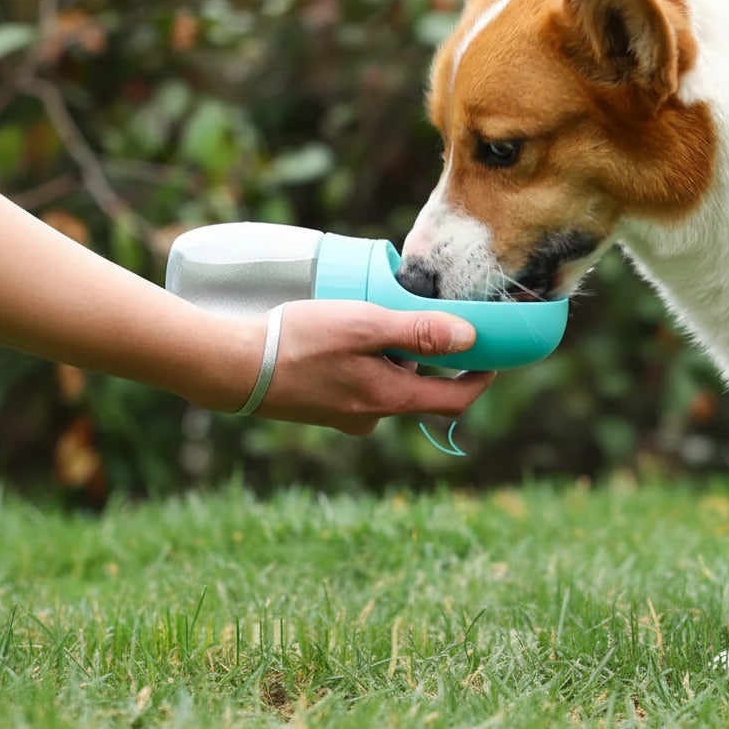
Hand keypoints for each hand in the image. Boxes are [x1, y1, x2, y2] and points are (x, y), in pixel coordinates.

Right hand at [254, 299, 495, 434]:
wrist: (235, 367)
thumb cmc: (301, 342)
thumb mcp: (365, 326)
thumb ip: (418, 332)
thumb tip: (471, 337)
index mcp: (390, 400)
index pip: (455, 400)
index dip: (479, 378)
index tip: (493, 354)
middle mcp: (373, 415)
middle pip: (419, 386)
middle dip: (423, 353)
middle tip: (414, 312)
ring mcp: (346, 414)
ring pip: (387, 381)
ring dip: (390, 353)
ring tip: (369, 314)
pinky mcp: (325, 406)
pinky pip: (360, 382)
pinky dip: (365, 359)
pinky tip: (342, 333)